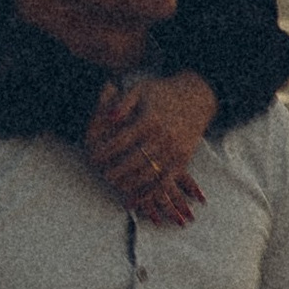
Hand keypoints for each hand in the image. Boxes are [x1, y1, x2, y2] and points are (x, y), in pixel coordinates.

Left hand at [84, 70, 214, 226]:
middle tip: (103, 174)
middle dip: (115, 170)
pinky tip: (137, 199)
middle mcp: (163, 136)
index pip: (121, 141)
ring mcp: (174, 150)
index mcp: (149, 120)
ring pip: (148, 174)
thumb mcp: (140, 89)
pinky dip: (150, 193)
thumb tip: (108, 117)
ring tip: (116, 185)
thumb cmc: (163, 92)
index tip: (92, 157)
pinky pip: (165, 181)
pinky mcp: (183, 159)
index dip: (104, 151)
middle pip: (133, 161)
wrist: (197, 97)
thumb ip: (122, 102)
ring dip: (130, 183)